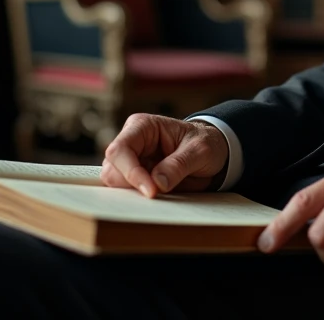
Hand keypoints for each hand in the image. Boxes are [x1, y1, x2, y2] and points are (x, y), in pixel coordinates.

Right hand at [101, 114, 228, 197]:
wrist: (212, 152)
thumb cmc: (205, 143)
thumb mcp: (200, 150)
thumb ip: (179, 164)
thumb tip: (158, 183)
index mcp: (142, 126)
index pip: (120, 149)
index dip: (131, 172)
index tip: (151, 192)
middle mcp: (131, 142)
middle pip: (111, 170)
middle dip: (131, 186)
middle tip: (158, 193)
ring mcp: (130, 161)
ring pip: (114, 184)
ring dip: (134, 193)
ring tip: (161, 191)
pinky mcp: (135, 178)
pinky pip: (126, 193)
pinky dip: (137, 198)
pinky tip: (157, 196)